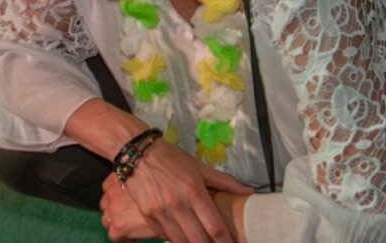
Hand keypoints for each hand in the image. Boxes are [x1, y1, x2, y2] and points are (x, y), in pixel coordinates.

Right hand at [101, 139, 245, 242]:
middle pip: (200, 241)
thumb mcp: (199, 166)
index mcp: (194, 191)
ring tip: (201, 242)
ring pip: (181, 242)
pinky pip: (165, 236)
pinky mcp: (148, 215)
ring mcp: (161, 212)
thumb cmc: (170, 157)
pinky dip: (175, 239)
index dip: (227, 242)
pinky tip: (182, 236)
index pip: (216, 227)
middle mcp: (177, 204)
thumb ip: (225, 182)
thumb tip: (249, 191)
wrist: (135, 152)